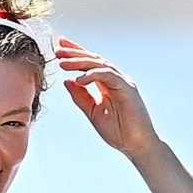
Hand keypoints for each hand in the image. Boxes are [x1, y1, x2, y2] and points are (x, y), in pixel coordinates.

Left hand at [56, 38, 162, 157]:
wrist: (135, 145)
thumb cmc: (117, 130)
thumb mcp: (92, 111)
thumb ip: (80, 96)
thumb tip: (67, 80)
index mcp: (108, 84)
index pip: (91, 64)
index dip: (76, 53)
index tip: (60, 47)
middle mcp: (117, 80)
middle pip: (95, 60)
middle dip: (75, 53)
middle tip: (58, 50)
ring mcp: (124, 83)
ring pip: (100, 65)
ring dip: (80, 62)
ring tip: (62, 63)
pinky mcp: (128, 89)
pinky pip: (109, 77)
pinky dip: (93, 75)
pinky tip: (78, 79)